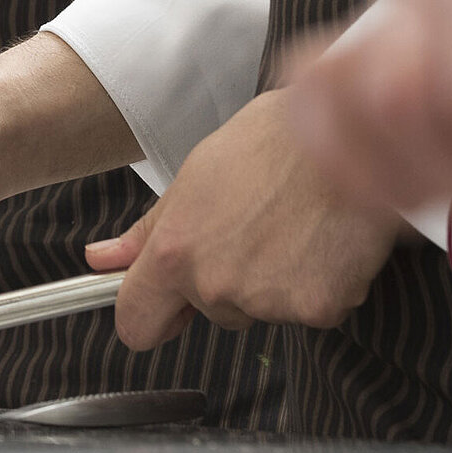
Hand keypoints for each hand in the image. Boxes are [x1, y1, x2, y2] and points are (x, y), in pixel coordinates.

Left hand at [84, 87, 402, 346]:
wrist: (350, 129)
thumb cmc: (276, 138)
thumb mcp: (196, 174)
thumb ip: (149, 229)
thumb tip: (101, 258)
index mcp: (175, 249)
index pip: (135, 322)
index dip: (150, 316)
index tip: (166, 308)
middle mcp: (214, 283)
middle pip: (211, 311)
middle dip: (229, 281)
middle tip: (258, 227)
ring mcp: (266, 301)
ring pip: (263, 310)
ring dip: (277, 282)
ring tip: (295, 224)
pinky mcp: (317, 309)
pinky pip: (312, 311)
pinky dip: (322, 284)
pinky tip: (325, 239)